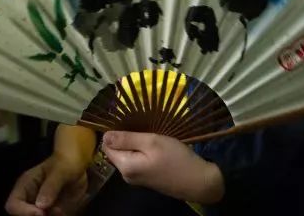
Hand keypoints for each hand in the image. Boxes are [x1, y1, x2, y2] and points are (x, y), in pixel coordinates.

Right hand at [5, 154, 87, 215]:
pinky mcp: (53, 215)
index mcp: (25, 187)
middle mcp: (30, 201)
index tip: (41, 213)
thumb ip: (51, 186)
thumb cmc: (66, 162)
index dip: (23, 212)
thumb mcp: (61, 170)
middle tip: (56, 211)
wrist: (81, 168)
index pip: (13, 205)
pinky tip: (65, 213)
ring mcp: (42, 210)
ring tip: (62, 212)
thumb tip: (41, 206)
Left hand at [101, 131, 224, 204]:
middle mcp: (126, 174)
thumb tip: (105, 135)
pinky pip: (136, 160)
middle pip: (116, 151)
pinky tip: (154, 145)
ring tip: (150, 134)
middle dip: (126, 137)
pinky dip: (142, 151)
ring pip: (127, 154)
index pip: (107, 146)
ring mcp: (136, 177)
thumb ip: (127, 138)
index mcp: (125, 166)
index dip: (114, 132)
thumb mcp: (151, 142)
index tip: (128, 122)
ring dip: (135, 143)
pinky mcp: (146, 177)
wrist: (198, 181)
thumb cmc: (175, 158)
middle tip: (142, 127)